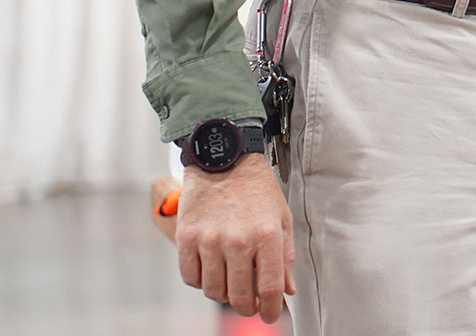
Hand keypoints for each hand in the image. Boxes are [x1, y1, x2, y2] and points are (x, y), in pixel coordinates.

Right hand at [176, 155, 295, 320]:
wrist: (224, 160)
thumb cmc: (257, 189)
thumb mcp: (282, 218)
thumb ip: (286, 256)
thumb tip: (288, 290)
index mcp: (267, 236)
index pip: (269, 288)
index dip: (270, 310)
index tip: (270, 315)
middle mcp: (238, 240)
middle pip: (240, 296)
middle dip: (247, 308)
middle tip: (250, 306)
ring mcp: (210, 240)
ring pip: (214, 290)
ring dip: (223, 294)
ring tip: (230, 283)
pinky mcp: (187, 237)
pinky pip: (191, 277)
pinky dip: (201, 281)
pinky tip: (211, 271)